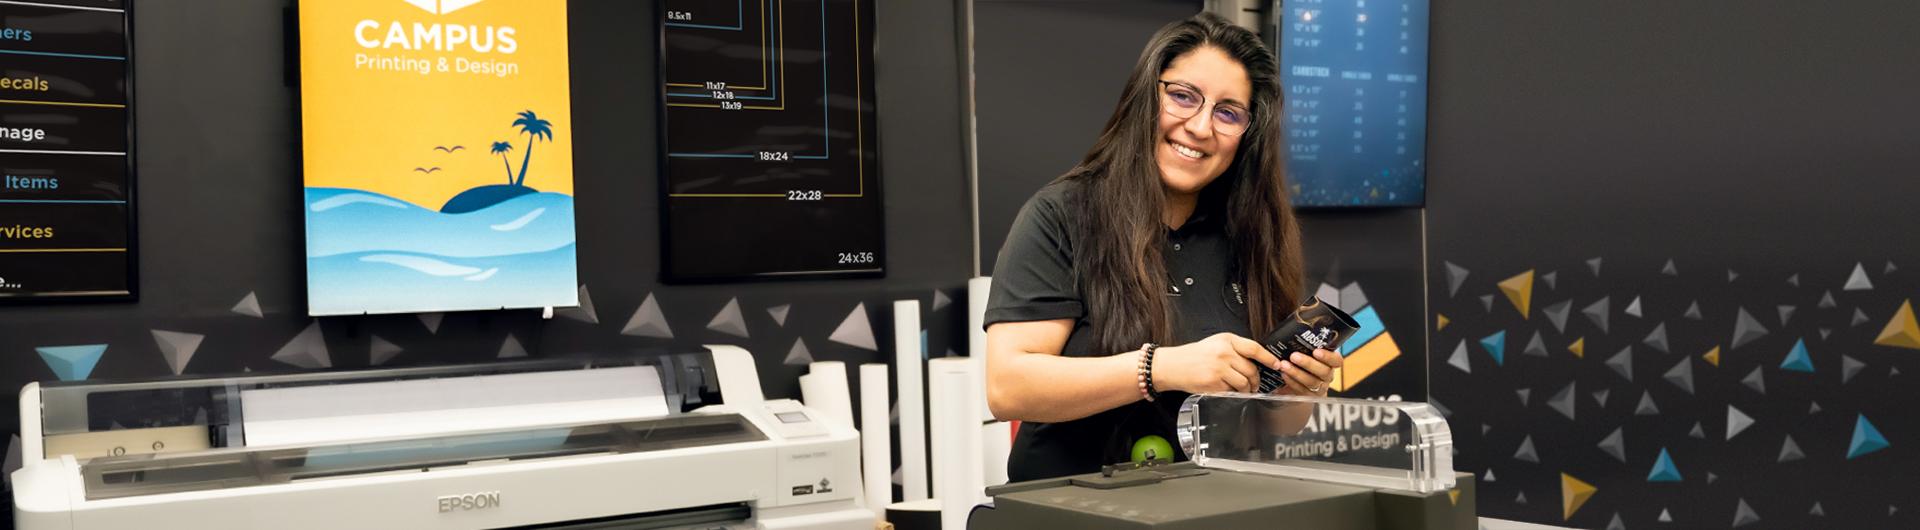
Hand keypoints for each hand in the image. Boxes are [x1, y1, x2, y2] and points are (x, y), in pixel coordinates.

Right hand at [1151, 333, 1285, 393]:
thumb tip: (1257, 361)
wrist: (1172, 366)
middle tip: (1256, 384)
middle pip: (1252, 369)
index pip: (1254, 348)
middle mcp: (1224, 353)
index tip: (1276, 364)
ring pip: (1244, 383)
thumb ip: (1235, 349)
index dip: (1269, 358)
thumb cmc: (1193, 355)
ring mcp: (1219, 368)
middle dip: (1257, 380)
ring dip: (1247, 389)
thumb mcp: (1215, 344)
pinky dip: (1233, 393)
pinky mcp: (1214, 383)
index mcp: (1226, 340)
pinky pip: (1232, 391)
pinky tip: (1228, 390)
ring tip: (1244, 389)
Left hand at [1273, 348, 1342, 395]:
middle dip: (1308, 363)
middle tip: (1294, 356)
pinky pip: (1301, 390)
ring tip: (1284, 365)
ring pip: (1312, 382)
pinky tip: (1283, 374)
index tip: (1316, 351)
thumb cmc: (1302, 359)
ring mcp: (1319, 387)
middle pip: (1323, 371)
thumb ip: (1304, 343)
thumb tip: (1292, 327)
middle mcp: (1327, 375)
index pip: (1337, 360)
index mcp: (1330, 362)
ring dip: (1296, 373)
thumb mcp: (1305, 351)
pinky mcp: (1308, 396)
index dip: (1328, 357)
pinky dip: (1291, 381)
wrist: (1296, 381)